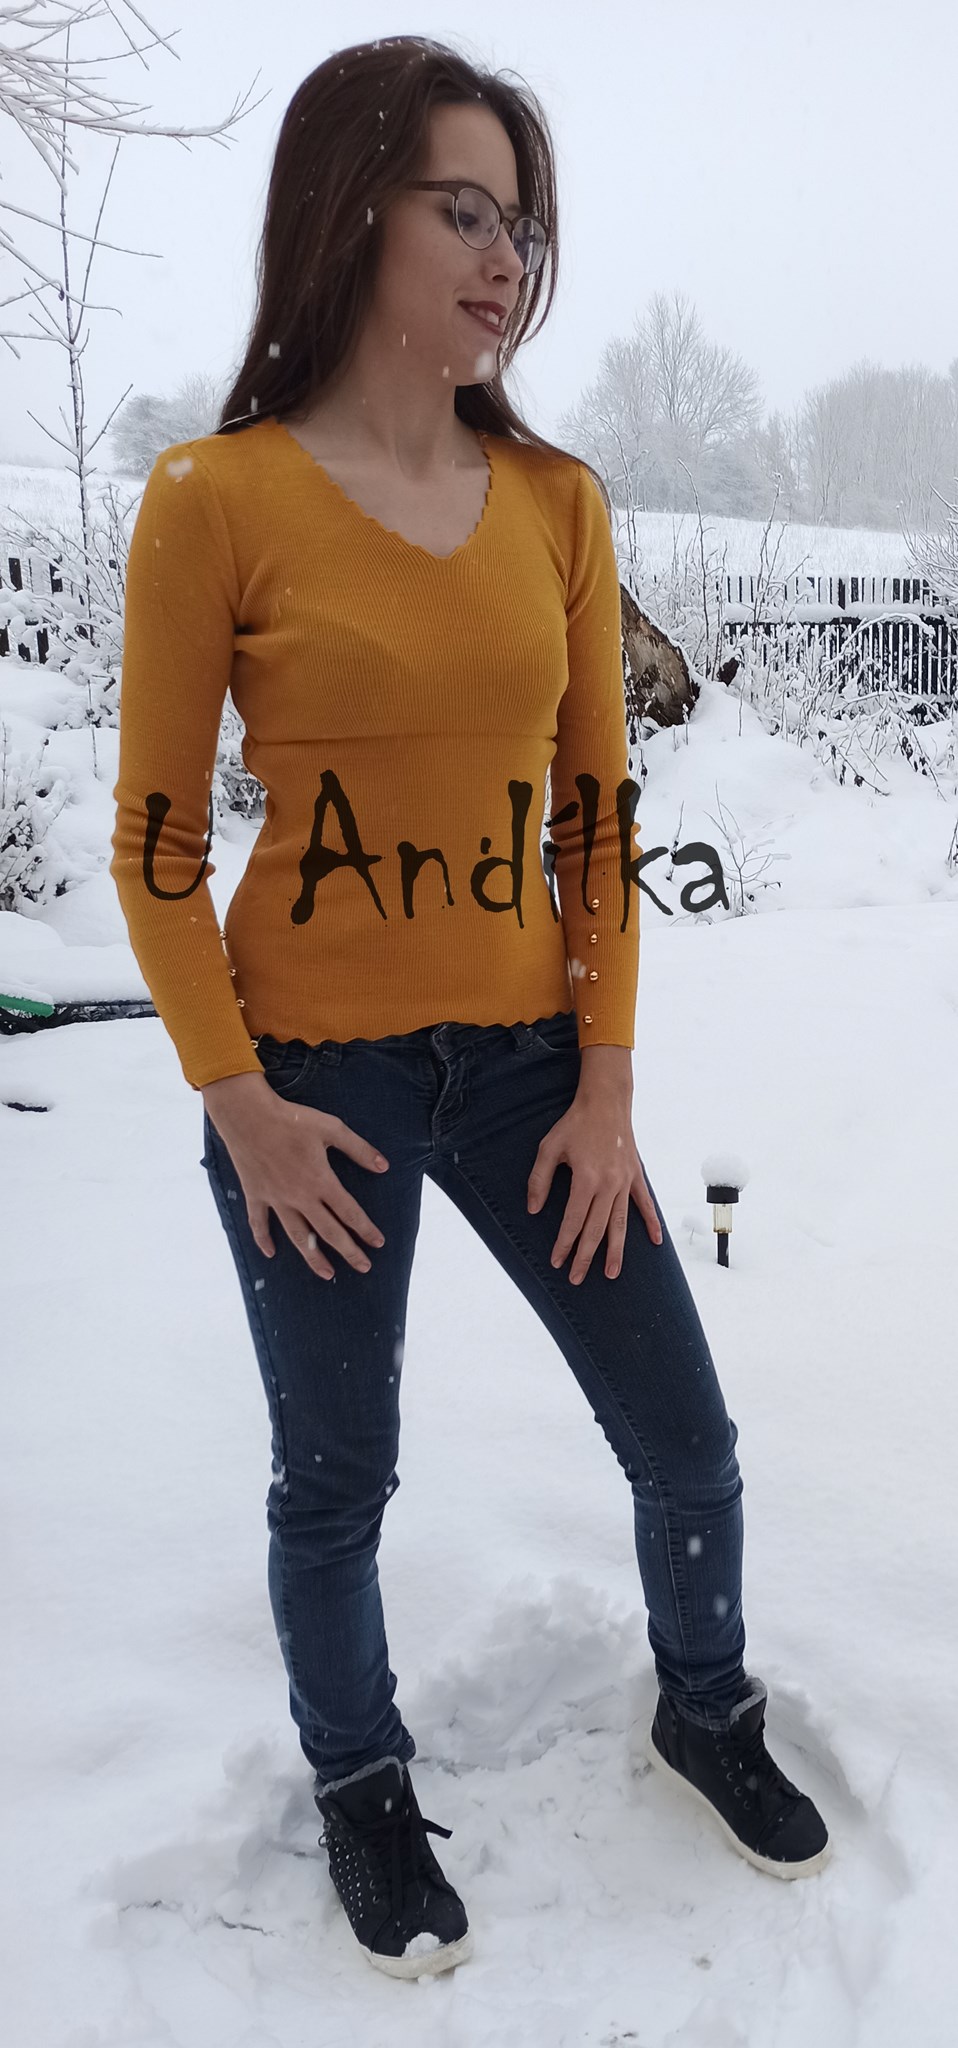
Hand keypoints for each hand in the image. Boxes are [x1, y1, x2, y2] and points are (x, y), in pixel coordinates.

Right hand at [202, 1074, 388, 1278]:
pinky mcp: (256, 1195)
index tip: (378, 1244)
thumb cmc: (292, 1118)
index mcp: (320, 1181)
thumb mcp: (331, 1128)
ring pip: (297, 1236)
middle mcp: (300, 1196)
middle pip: (328, 1232)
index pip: (349, 1212)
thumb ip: (358, 1149)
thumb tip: (383, 1166)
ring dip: (313, 1257)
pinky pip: (259, 1223)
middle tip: (364, 1267)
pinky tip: (271, 1253)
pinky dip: (264, 1240)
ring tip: (327, 1273)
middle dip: (348, 1251)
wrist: (248, 1115)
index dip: (365, 1229)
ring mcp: (276, 1199)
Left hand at [526, 1089, 662, 1282]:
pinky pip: (645, 1204)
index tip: (557, 1261)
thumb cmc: (574, 1124)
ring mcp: (625, 1182)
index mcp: (586, 1179)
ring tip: (612, 1273)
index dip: (564, 1243)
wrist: (605, 1102)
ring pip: (620, 1223)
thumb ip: (539, 1180)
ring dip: (616, 1250)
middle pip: (596, 1229)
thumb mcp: (548, 1148)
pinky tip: (656, 1242)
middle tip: (577, 1278)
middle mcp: (608, 1184)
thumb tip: (534, 1210)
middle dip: (585, 1256)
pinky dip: (651, 1223)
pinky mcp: (636, 1176)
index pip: (573, 1221)